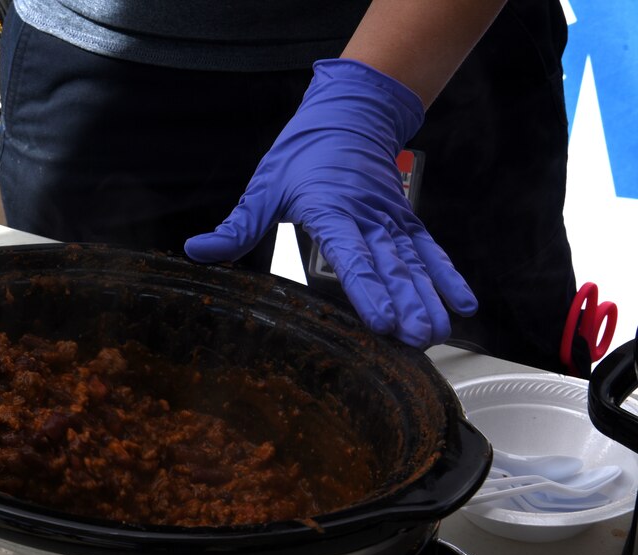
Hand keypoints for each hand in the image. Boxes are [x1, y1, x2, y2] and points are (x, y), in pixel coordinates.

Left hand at [184, 59, 476, 347]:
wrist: (348, 113)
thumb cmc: (302, 153)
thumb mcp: (264, 187)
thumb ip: (237, 226)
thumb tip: (197, 250)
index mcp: (330, 208)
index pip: (350, 254)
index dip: (367, 289)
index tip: (382, 320)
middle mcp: (367, 216)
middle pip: (390, 265)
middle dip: (407, 303)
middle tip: (419, 337)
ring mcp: (389, 219)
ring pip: (413, 262)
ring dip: (429, 297)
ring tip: (440, 332)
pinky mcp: (402, 221)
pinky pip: (429, 251)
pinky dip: (447, 276)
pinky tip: (462, 303)